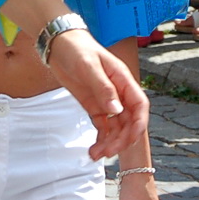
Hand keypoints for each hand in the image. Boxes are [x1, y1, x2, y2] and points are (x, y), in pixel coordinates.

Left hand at [44, 31, 147, 161]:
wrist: (59, 45)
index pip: (140, 105)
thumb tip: (116, 109)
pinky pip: (103, 127)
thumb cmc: (77, 49)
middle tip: (107, 152)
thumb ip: (103, 88)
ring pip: (116, 127)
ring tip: (96, 154)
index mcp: (123, 80)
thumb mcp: (89, 67)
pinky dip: (100, 139)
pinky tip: (93, 150)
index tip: (130, 139)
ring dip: (110, 143)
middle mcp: (118, 93)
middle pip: (129, 121)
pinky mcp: (94, 107)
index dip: (139, 124)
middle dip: (121, 139)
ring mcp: (107, 101)